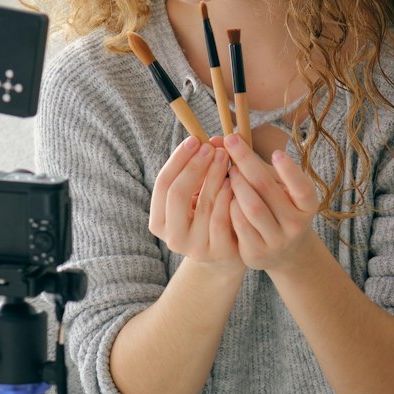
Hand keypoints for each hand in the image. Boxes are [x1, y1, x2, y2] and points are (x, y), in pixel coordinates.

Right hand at [148, 136, 239, 266]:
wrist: (226, 254)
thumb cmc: (208, 215)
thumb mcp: (195, 195)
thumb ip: (196, 171)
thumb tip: (210, 140)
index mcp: (159, 222)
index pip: (163, 184)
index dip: (178, 160)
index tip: (194, 140)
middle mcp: (173, 238)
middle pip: (177, 194)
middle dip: (195, 166)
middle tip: (211, 147)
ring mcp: (196, 248)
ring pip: (203, 205)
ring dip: (214, 176)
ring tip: (224, 156)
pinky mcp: (219, 252)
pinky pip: (222, 220)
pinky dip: (227, 197)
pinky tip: (233, 180)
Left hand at [223, 131, 321, 272]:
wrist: (282, 251)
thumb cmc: (278, 208)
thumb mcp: (280, 189)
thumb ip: (260, 167)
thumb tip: (225, 139)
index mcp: (307, 206)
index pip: (302, 188)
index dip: (290, 171)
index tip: (276, 152)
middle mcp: (296, 225)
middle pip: (267, 189)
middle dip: (246, 161)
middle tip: (231, 141)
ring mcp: (276, 241)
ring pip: (251, 207)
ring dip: (236, 183)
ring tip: (228, 168)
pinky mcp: (256, 253)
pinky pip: (238, 224)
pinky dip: (229, 204)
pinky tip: (223, 192)